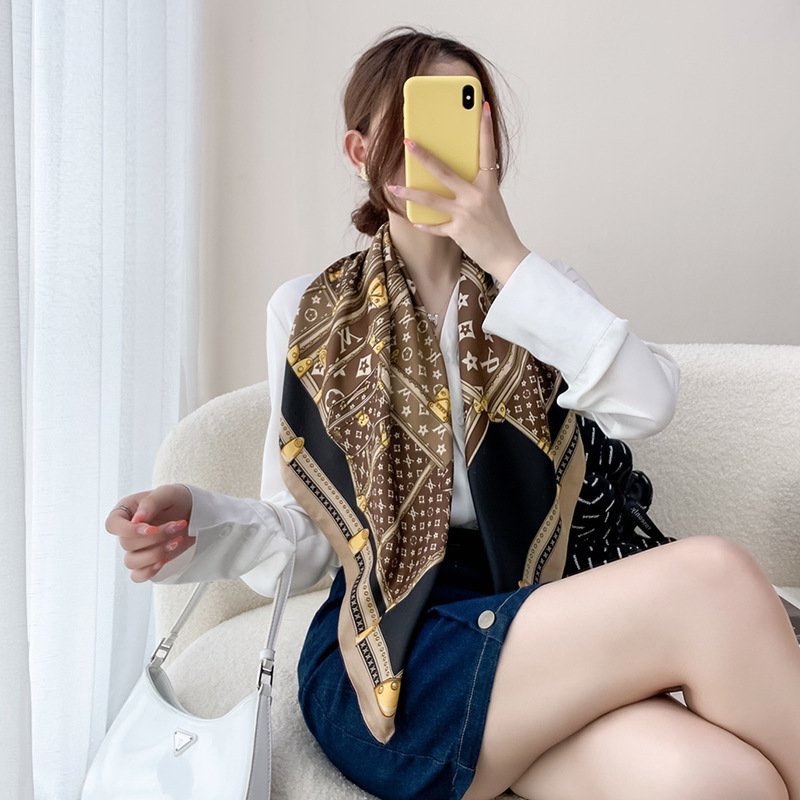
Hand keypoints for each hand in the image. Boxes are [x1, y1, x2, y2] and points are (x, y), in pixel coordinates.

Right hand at [106, 484, 194, 581]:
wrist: (195, 513)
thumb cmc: (179, 500)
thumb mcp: (168, 493)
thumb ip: (151, 503)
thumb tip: (137, 519)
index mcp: (126, 512)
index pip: (112, 525)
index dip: (129, 530)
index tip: (152, 528)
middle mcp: (128, 531)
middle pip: (127, 544)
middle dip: (156, 537)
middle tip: (177, 526)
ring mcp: (137, 548)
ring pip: (131, 562)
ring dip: (155, 554)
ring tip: (176, 541)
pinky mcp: (147, 561)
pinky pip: (138, 575)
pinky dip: (150, 571)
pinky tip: (165, 560)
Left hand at [387, 101, 529, 283]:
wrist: (507, 256)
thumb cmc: (498, 228)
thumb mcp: (492, 202)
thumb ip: (475, 187)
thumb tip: (451, 178)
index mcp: (488, 186)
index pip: (487, 152)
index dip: (485, 129)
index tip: (482, 107)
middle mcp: (476, 197)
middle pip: (445, 171)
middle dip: (424, 156)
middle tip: (408, 142)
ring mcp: (465, 214)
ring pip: (431, 199)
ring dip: (409, 192)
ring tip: (392, 186)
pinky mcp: (458, 231)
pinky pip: (435, 226)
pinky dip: (425, 224)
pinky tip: (414, 220)